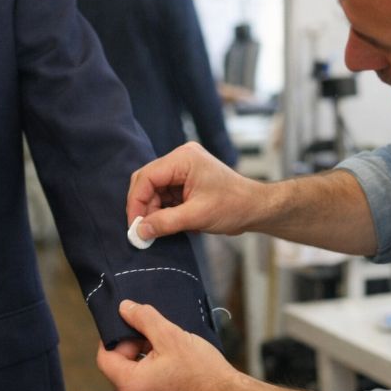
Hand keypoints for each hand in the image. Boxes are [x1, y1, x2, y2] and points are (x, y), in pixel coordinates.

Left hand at [98, 300, 237, 390]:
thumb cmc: (202, 370)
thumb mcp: (170, 335)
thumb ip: (143, 319)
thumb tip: (124, 308)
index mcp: (131, 384)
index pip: (105, 357)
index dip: (113, 336)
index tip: (128, 323)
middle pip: (119, 364)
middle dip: (134, 343)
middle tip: (154, 330)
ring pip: (135, 371)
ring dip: (146, 353)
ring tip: (168, 341)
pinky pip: (148, 380)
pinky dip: (155, 365)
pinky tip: (175, 355)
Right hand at [126, 142, 261, 240]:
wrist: (256, 208)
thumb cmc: (234, 206)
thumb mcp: (197, 216)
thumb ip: (166, 223)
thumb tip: (140, 231)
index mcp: (183, 159)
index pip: (147, 177)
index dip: (136, 202)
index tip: (135, 225)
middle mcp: (181, 159)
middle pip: (147, 181)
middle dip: (144, 207)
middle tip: (143, 230)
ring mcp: (183, 169)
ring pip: (154, 190)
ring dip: (154, 211)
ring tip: (160, 230)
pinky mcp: (186, 180)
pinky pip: (165, 194)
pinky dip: (164, 210)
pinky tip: (172, 224)